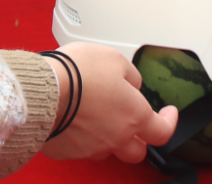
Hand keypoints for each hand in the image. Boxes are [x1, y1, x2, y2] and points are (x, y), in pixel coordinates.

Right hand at [41, 43, 178, 162]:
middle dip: (139, 138)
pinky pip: (80, 148)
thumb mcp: (115, 60)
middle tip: (134, 122)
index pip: (162, 132)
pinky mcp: (67, 152)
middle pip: (137, 151)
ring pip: (107, 149)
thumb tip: (132, 85)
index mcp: (134, 117)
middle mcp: (115, 138)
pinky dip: (81, 136)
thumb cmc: (79, 73)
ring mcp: (91, 148)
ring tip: (98, 113)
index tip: (168, 114)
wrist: (42, 91)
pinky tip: (74, 119)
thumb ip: (130, 76)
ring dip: (108, 136)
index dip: (169, 123)